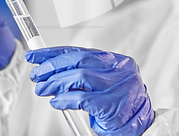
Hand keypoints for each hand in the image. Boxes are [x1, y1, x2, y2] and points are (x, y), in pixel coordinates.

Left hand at [25, 47, 153, 135]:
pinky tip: (57, 102)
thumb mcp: (103, 83)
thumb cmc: (120, 105)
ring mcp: (117, 85)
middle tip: (37, 74)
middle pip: (79, 60)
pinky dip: (65, 99)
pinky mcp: (112, 104)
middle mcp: (119, 69)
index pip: (80, 51)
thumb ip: (84, 74)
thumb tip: (53, 71)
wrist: (141, 127)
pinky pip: (82, 99)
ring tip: (43, 89)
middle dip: (52, 66)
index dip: (55, 53)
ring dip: (56, 83)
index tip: (37, 56)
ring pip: (79, 76)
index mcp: (116, 60)